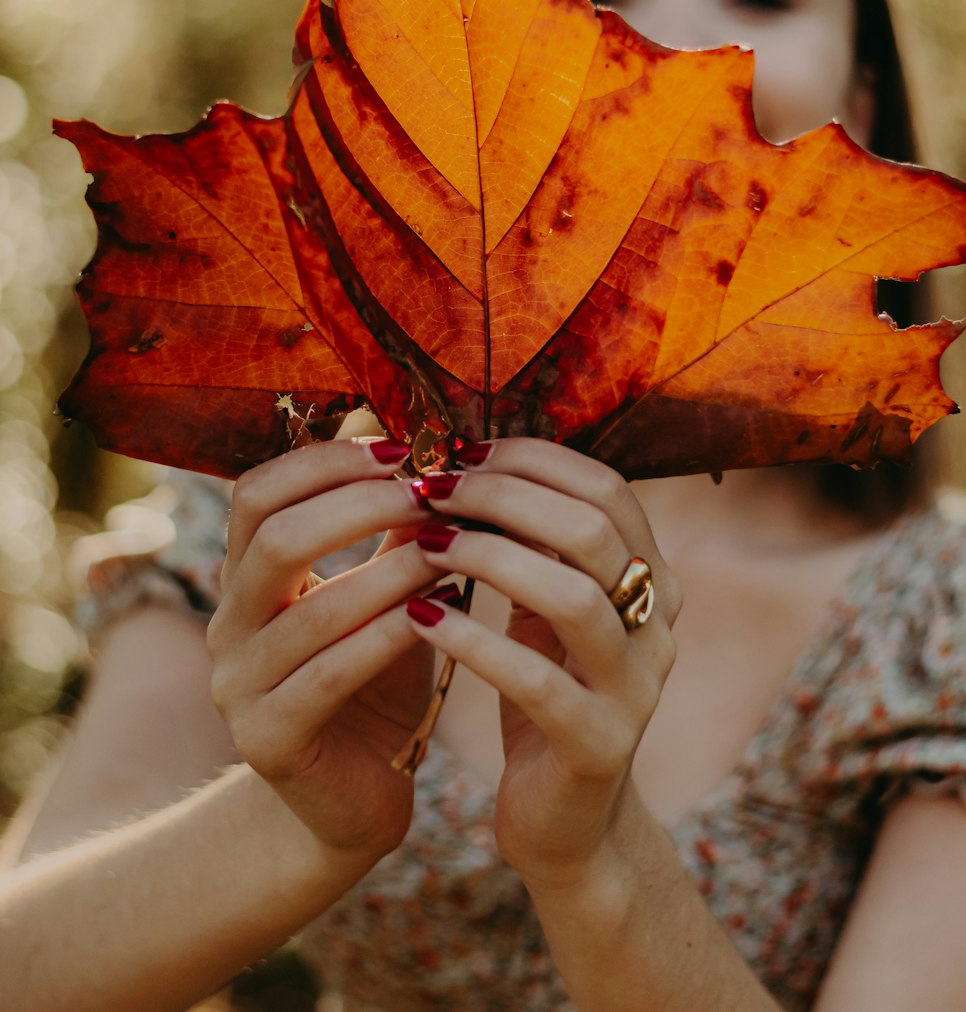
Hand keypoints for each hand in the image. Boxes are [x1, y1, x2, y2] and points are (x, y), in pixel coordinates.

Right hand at [207, 438, 441, 861]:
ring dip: (389, 572)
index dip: (326, 461)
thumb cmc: (375, 684)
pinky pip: (327, 676)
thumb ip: (397, 533)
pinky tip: (438, 616)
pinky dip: (386, 636)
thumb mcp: (386, 596)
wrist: (352, 802)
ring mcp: (239, 687)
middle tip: (431, 494)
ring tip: (450, 552)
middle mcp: (230, 625)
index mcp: (247, 579)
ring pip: (310, 609)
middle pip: (275, 537)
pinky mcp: (268, 742)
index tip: (402, 450)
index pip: (258, 493)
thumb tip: (436, 448)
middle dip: (359, 506)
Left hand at [404, 440, 681, 885]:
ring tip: (423, 543)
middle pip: (592, 531)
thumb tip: (470, 459)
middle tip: (432, 490)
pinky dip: (474, 642)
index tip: (461, 451)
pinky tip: (421, 618)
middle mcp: (659, 626)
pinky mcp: (598, 746)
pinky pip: (538, 682)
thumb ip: (531, 543)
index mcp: (652, 579)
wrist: (568, 822)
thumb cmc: (545, 691)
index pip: (606, 489)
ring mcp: (635, 689)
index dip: (533, 460)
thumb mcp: (546, 608)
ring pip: (576, 598)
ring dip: (490, 558)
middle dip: (504, 497)